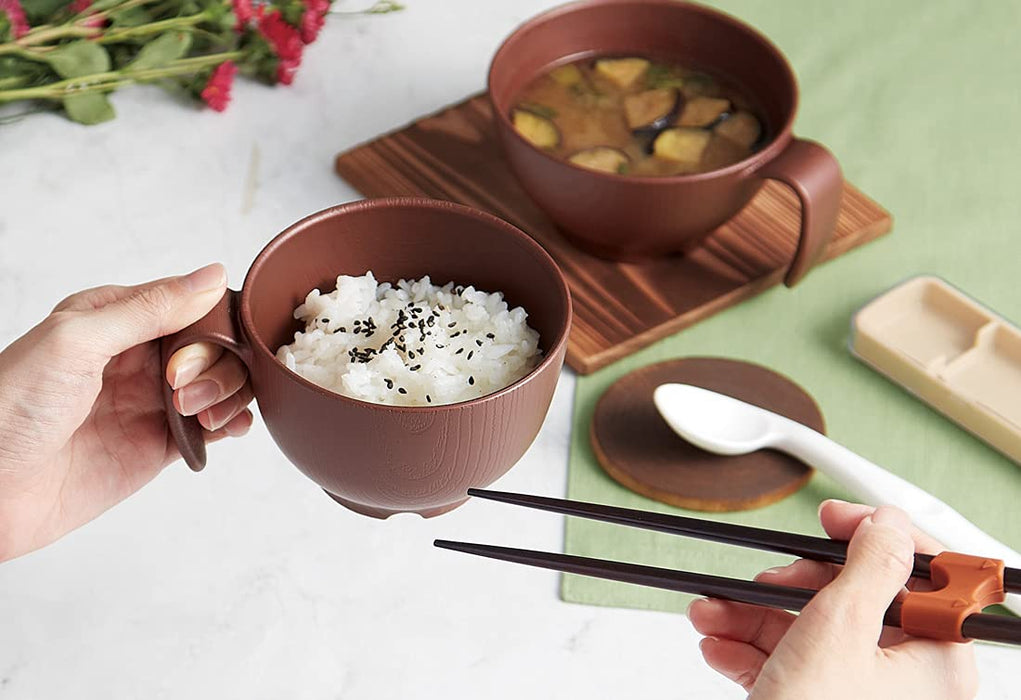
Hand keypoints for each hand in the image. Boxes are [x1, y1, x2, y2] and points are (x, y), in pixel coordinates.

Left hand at [0, 264, 253, 561]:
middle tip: (181, 390)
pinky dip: (233, 423)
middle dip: (217, 365)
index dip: (209, 325)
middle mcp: (139, 356)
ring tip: (198, 415)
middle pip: (215, 345)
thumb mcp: (77, 340)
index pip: (191, 303)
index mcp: (115, 317)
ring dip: (228, 394)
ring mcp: (151, 400)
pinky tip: (226, 428)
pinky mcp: (160, 443)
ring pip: (222, 383)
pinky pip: (214, 427)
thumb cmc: (9, 410)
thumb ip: (149, 309)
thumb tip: (212, 277)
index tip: (190, 352)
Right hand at [688, 501, 978, 699]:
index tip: (833, 518)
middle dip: (791, 584)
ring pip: (810, 631)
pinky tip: (717, 643)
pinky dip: (749, 650)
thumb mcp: (838, 630)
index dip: (878, 538)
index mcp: (935, 660)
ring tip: (712, 610)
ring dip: (753, 615)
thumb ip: (869, 565)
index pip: (925, 576)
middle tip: (766, 578)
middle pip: (854, 600)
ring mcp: (859, 698)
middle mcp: (905, 681)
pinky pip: (788, 665)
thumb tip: (890, 522)